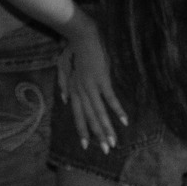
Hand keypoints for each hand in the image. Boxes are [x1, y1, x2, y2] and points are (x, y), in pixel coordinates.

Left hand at [57, 16, 127, 153]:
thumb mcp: (62, 67)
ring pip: (98, 112)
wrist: (80, 35)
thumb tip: (64, 101)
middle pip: (89, 118)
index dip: (82, 130)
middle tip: (106, 150)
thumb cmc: (72, 49)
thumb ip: (63, 84)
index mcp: (73, 90)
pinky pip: (109, 99)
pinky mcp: (102, 79)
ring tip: (114, 141)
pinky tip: (124, 121)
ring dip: (107, 128)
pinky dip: (117, 110)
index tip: (87, 146)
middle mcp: (80, 92)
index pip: (78, 115)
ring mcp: (91, 86)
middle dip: (97, 135)